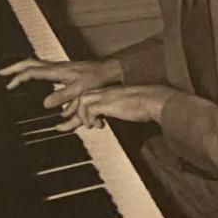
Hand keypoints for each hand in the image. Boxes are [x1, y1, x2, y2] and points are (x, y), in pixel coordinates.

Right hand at [0, 58, 122, 108]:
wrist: (109, 71)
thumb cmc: (97, 79)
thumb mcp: (80, 90)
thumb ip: (63, 97)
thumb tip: (45, 104)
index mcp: (57, 70)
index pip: (32, 71)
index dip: (19, 78)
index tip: (9, 85)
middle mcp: (57, 66)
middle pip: (31, 63)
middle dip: (15, 68)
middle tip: (2, 73)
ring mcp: (60, 66)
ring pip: (36, 63)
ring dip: (23, 67)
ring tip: (12, 73)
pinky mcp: (64, 69)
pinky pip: (43, 66)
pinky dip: (33, 69)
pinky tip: (33, 75)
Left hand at [57, 85, 178, 130]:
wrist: (155, 99)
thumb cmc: (148, 104)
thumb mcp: (129, 107)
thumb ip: (121, 109)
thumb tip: (118, 117)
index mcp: (111, 92)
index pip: (88, 96)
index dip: (78, 107)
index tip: (71, 117)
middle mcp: (106, 92)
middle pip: (80, 97)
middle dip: (70, 111)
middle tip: (62, 125)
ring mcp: (105, 96)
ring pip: (81, 102)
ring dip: (80, 116)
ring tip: (86, 126)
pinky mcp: (106, 103)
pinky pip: (89, 110)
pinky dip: (89, 119)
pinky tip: (96, 125)